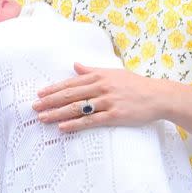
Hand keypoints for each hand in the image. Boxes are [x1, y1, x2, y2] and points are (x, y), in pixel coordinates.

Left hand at [32, 63, 167, 132]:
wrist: (157, 96)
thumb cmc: (135, 84)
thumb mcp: (114, 73)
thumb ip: (93, 70)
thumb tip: (75, 65)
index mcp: (100, 76)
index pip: (72, 82)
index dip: (54, 88)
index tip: (40, 94)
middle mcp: (102, 87)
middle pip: (71, 94)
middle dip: (50, 101)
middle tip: (34, 107)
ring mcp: (108, 101)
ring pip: (78, 108)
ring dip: (58, 113)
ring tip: (43, 118)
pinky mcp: (114, 115)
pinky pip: (91, 120)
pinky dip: (75, 124)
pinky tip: (63, 127)